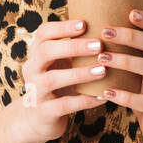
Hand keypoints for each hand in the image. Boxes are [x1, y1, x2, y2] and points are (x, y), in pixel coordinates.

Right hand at [14, 18, 112, 142]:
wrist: (38, 118)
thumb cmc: (59, 82)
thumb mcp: (60, 63)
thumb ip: (75, 46)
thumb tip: (110, 24)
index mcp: (36, 53)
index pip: (43, 33)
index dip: (62, 27)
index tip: (84, 23)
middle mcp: (32, 69)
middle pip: (45, 51)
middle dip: (73, 47)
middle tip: (99, 45)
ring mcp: (36, 91)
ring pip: (53, 79)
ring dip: (79, 73)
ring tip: (102, 70)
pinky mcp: (44, 112)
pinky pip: (64, 105)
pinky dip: (84, 101)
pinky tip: (102, 96)